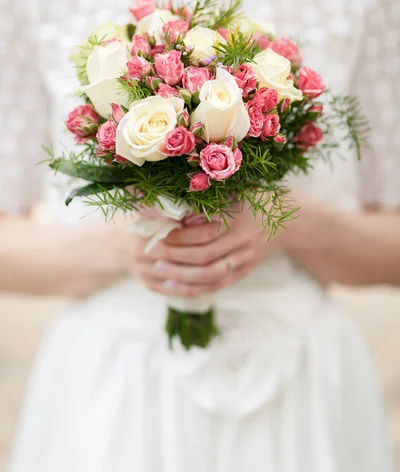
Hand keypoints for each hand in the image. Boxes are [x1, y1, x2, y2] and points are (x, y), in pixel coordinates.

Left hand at [134, 205, 283, 296]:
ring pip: (210, 275)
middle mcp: (243, 242)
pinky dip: (193, 288)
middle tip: (152, 253)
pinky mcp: (243, 272)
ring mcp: (245, 260)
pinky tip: (172, 286)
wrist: (289, 221)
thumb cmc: (256, 199)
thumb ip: (208, 202)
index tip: (159, 232)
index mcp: (239, 219)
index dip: (180, 236)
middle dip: (175, 257)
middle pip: (204, 256)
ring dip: (181, 276)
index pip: (205, 233)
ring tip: (158, 270)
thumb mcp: (236, 192)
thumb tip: (174, 212)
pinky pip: (216, 285)